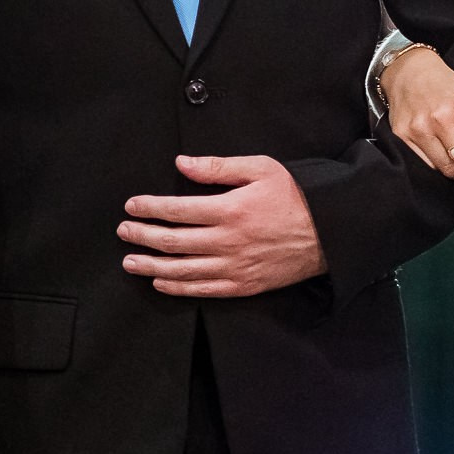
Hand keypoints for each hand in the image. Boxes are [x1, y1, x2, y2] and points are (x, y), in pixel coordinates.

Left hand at [120, 154, 329, 297]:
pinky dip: (178, 287)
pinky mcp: (244, 285)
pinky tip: (161, 281)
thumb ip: (219, 167)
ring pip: (183, 270)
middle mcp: (228, 241)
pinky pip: (204, 290)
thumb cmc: (296, 197)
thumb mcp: (261, 169)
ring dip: (152, 265)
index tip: (132, 205)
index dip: (150, 207)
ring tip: (130, 261)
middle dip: (143, 235)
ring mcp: (235, 267)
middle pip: (173, 241)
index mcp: (230, 209)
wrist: (330, 233)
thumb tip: (183, 163)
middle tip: (123, 232)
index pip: (177, 209)